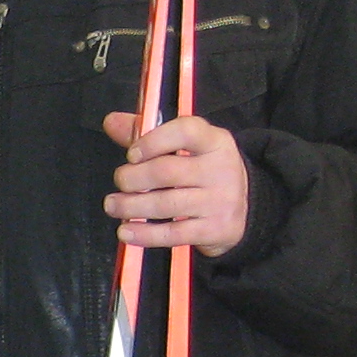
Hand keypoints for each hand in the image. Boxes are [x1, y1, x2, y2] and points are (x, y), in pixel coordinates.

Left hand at [103, 112, 248, 253]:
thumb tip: (112, 122)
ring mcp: (220, 201)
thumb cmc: (202, 173)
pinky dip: (144, 234)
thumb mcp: (186, 148)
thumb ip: (148, 135)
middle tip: (120, 181)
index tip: (131, 154)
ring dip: (131, 206)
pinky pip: (173, 233)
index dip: (153, 141)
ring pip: (166, 204)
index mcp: (214, 141)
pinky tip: (125, 232)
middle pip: (167, 171)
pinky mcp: (215, 230)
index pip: (185, 131)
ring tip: (113, 205)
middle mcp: (221, 168)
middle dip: (133, 178)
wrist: (245, 209)